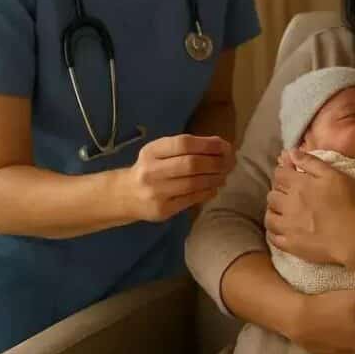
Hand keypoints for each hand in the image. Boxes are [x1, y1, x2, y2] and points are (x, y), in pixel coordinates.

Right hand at [119, 134, 234, 221]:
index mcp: (151, 151)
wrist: (125, 195)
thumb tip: (221, 145)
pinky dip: (208, 191)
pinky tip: (214, 187)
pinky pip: (192, 199)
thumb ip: (185, 146)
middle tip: (229, 162)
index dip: (208, 144)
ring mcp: (156, 192)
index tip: (225, 145)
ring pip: (194, 183)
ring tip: (224, 175)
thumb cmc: (150, 168)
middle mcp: (151, 171)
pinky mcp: (162, 210)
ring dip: (215, 178)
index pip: (183, 143)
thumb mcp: (160, 151)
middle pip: (191, 164)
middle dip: (216, 162)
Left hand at [265, 149, 354, 264]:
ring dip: (273, 211)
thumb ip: (311, 162)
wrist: (354, 237)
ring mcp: (288, 226)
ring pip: (269, 216)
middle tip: (288, 192)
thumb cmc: (349, 203)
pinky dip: (274, 232)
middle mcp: (288, 204)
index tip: (290, 172)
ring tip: (282, 211)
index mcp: (299, 185)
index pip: (280, 173)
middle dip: (278, 191)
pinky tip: (281, 231)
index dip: (283, 171)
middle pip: (272, 194)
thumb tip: (291, 152)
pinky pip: (274, 238)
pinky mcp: (291, 245)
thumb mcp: (334, 175)